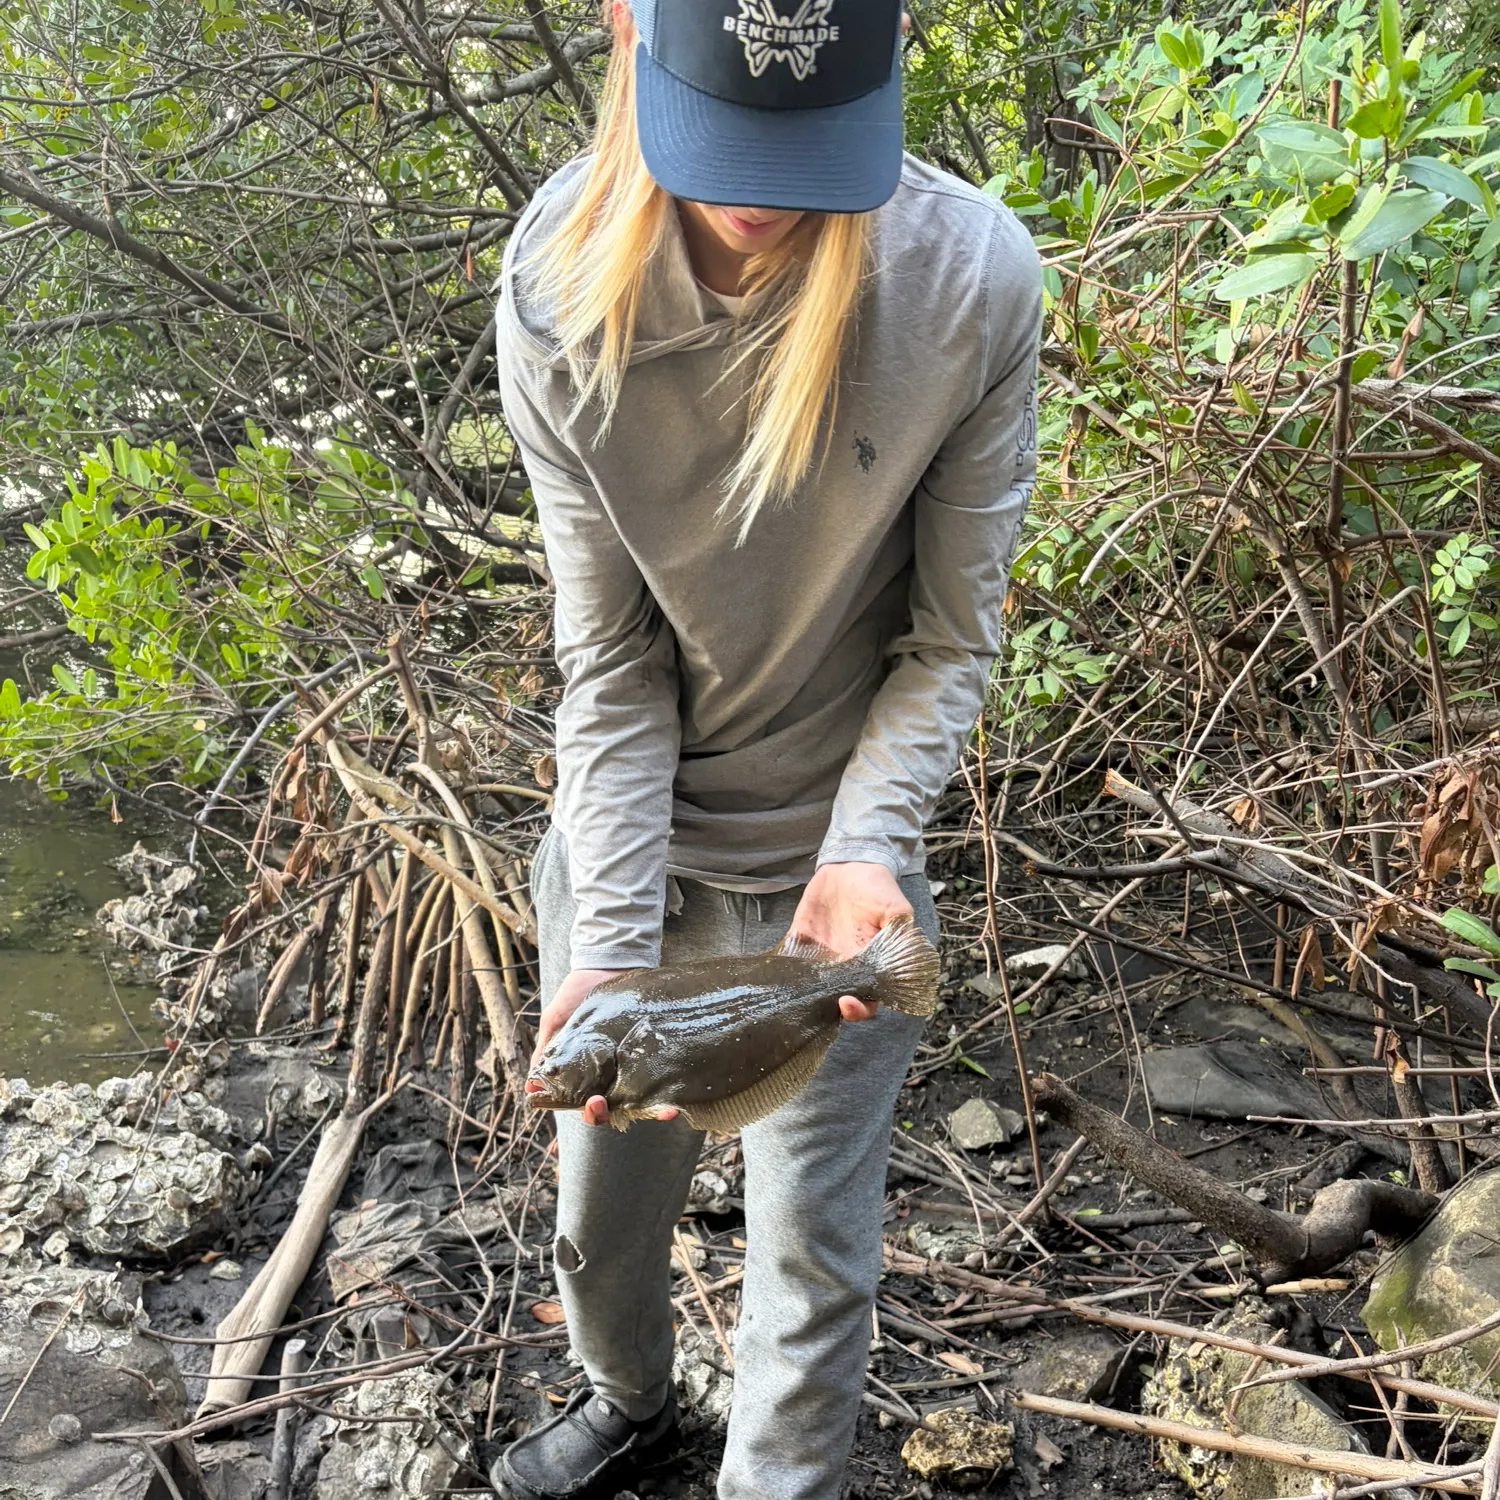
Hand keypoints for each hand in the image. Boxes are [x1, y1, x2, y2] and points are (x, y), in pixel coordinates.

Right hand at [528, 968, 678, 1128]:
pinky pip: (664, 1075)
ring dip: (655, 1110)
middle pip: (615, 1109)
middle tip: (605, 1103)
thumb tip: (530, 1085)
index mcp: (586, 1074)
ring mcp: (635, 1063)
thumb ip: (546, 1051)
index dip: (591, 1112)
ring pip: (645, 1099)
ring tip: (666, 1112)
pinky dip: (671, 1090)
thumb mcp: (556, 1021)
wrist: (606, 963)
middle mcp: (612, 1073)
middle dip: (611, 1113)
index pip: (588, 1105)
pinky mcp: (654, 1049)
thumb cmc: (577, 992)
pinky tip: (678, 1098)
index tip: (594, 1103)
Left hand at [789, 862, 912, 1022]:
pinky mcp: (800, 941)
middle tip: (825, 1001)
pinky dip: (782, 970)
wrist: (851, 865)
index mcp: (870, 966)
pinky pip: (789, 961)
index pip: (867, 1000)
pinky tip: (779, 975)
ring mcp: (821, 957)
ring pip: (811, 988)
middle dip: (830, 1008)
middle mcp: (845, 967)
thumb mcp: (896, 909)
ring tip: (800, 994)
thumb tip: (906, 960)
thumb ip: (900, 935)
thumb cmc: (878, 889)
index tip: (848, 1002)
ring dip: (805, 996)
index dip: (859, 1009)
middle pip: (836, 1001)